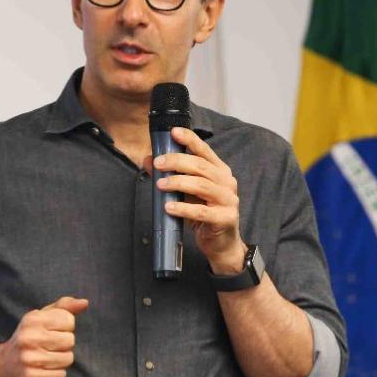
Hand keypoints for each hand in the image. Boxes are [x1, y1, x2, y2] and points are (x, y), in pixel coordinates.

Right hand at [0, 296, 86, 376]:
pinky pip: (60, 375)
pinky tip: (43, 369)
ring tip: (46, 357)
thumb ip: (64, 307)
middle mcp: (28, 338)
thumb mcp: (42, 317)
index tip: (52, 330)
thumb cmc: (29, 337)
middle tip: (49, 346)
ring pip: (67, 359)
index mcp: (32, 319)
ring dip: (61, 359)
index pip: (68, 320)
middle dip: (64, 344)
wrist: (4, 365)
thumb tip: (84, 303)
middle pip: (70, 340)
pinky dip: (56, 374)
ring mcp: (29, 359)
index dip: (65, 327)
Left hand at [154, 126, 246, 273]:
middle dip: (177, 162)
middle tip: (158, 164)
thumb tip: (148, 160)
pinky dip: (183, 208)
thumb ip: (171, 176)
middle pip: (201, 166)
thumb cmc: (204, 215)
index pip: (205, 150)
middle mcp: (227, 182)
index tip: (173, 132)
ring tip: (161, 184)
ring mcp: (228, 200)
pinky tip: (169, 207)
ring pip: (202, 185)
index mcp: (220, 171)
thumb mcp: (186, 193)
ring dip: (178, 182)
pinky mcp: (225, 219)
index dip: (190, 139)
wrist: (222, 244)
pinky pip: (202, 211)